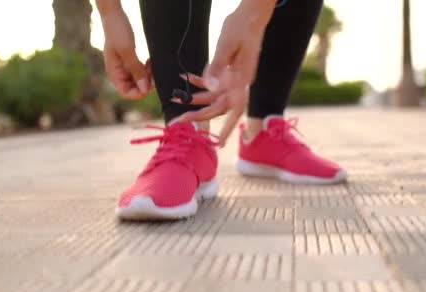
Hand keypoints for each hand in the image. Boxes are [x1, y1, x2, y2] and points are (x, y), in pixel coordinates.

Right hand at [100, 6, 151, 98]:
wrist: (114, 14)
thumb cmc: (117, 31)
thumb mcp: (127, 51)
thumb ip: (136, 70)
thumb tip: (145, 89)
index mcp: (114, 73)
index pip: (125, 93)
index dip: (138, 93)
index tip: (149, 85)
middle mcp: (119, 72)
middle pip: (134, 88)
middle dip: (145, 83)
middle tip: (152, 72)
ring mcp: (125, 67)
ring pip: (139, 80)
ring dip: (147, 75)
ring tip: (150, 64)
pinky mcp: (131, 60)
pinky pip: (141, 70)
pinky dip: (147, 69)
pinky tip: (150, 61)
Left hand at [178, 1, 274, 144]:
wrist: (251, 15)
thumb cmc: (242, 27)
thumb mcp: (227, 45)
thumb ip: (218, 67)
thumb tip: (210, 87)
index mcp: (242, 80)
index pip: (235, 110)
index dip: (227, 128)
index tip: (217, 143)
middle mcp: (238, 84)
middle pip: (218, 107)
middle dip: (198, 115)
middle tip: (178, 122)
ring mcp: (232, 79)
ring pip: (211, 96)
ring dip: (193, 99)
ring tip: (174, 99)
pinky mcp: (226, 71)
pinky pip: (211, 81)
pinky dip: (197, 81)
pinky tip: (184, 78)